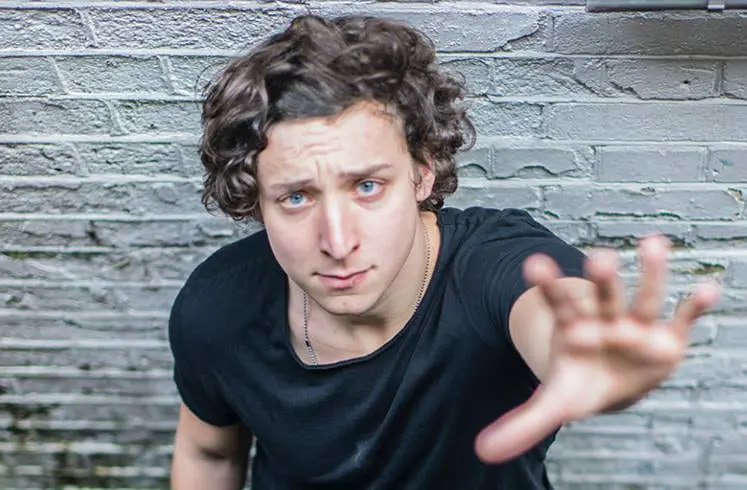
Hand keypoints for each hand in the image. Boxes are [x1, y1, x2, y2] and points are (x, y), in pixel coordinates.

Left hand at [474, 235, 720, 463]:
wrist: (610, 384)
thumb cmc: (579, 384)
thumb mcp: (555, 403)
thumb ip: (523, 423)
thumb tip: (482, 452)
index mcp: (575, 329)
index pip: (557, 304)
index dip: (547, 286)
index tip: (533, 263)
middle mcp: (606, 321)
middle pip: (603, 296)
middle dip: (601, 280)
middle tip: (598, 257)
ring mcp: (637, 326)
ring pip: (644, 297)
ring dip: (650, 273)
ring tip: (653, 243)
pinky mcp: (666, 338)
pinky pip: (682, 318)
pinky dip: (695, 305)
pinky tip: (709, 289)